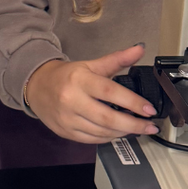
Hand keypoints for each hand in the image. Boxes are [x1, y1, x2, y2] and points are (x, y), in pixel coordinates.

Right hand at [24, 44, 157, 143]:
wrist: (36, 86)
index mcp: (80, 80)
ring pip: (101, 132)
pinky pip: (92, 140)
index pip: (110, 92)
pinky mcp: (65, 132)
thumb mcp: (90, 65)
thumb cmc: (66, 75)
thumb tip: (139, 48)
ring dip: (123, 132)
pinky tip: (118, 132)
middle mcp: (72, 100)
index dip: (132, 102)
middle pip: (107, 118)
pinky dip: (109, 137)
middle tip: (150, 126)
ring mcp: (67, 118)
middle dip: (133, 124)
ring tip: (137, 128)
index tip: (150, 109)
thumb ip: (116, 59)